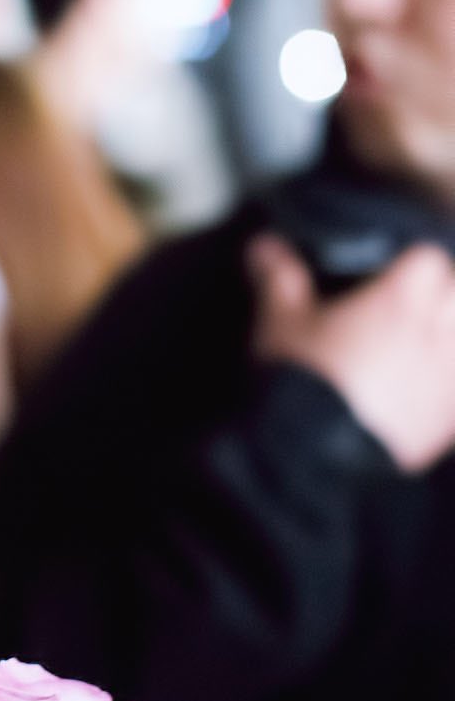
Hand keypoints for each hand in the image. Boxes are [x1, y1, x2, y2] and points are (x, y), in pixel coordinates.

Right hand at [248, 233, 454, 471]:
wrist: (316, 455)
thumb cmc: (302, 378)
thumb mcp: (279, 322)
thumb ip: (278, 278)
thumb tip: (263, 245)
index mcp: (400, 299)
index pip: (429, 259)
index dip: (410, 265)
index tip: (389, 276)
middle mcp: (438, 332)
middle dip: (439, 298)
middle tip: (407, 311)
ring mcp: (450, 377)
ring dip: (445, 341)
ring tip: (416, 351)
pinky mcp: (451, 419)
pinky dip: (447, 386)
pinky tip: (422, 393)